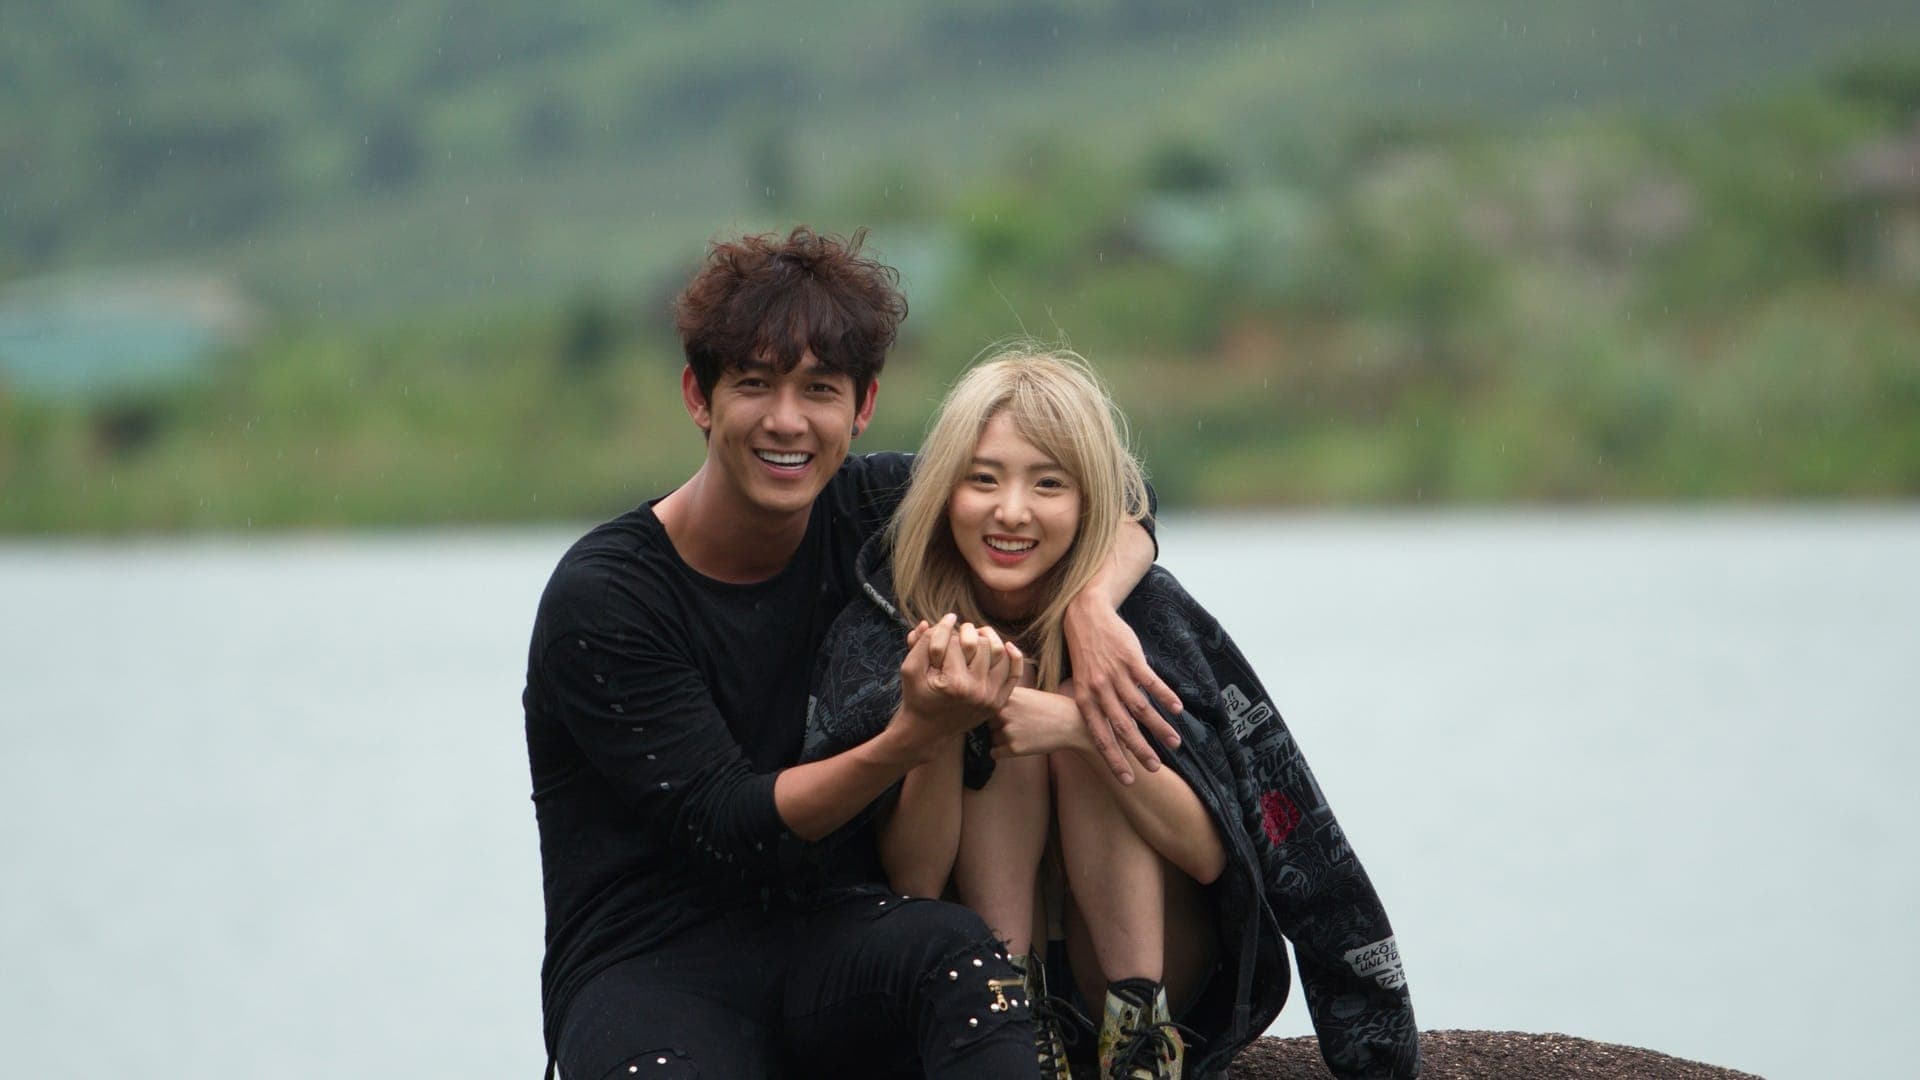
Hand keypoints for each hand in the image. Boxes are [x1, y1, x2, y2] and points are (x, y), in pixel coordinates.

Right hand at [899, 615, 1019, 742]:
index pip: (956, 640)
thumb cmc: (917, 697)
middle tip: (957, 634)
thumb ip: (923, 642)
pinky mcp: (998, 702)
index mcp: (954, 683)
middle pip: (981, 643)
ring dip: (988, 639)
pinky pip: (1013, 672)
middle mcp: (976, 691)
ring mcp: (990, 698)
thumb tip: (944, 618)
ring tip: (975, 637)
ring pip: (999, 652)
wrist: (928, 733)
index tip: (941, 628)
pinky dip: (1012, 655)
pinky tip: (1004, 645)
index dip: (945, 631)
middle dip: (967, 633)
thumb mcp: (910, 669)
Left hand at [990, 686, 1089, 758]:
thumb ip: (1006, 697)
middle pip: (986, 721)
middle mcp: (1005, 712)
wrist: (1071, 724)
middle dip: (996, 724)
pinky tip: (1017, 744)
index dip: (990, 708)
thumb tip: (984, 704)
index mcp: (1008, 695)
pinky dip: (1002, 751)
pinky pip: (994, 752)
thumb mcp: (1027, 694)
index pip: (985, 703)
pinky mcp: (1014, 748)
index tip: (996, 713)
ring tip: (1022, 733)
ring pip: (991, 737)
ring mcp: (1008, 731)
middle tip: (1017, 724)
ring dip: (1000, 738)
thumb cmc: (1050, 708)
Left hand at [1061, 597, 1182, 783]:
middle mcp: (1099, 690)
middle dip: (1140, 751)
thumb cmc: (1086, 653)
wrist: (1087, 615)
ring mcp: (1116, 674)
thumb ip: (1093, 706)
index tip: (1127, 780)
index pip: (1099, 736)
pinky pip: (1151, 682)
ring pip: (1140, 708)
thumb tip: (1105, 734)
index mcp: (1085, 699)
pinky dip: (1165, 697)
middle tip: (1155, 768)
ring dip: (1159, 727)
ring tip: (1175, 743)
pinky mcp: (1131, 659)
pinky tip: (1178, 710)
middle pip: (1122, 727)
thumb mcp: (1081, 682)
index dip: (1113, 759)